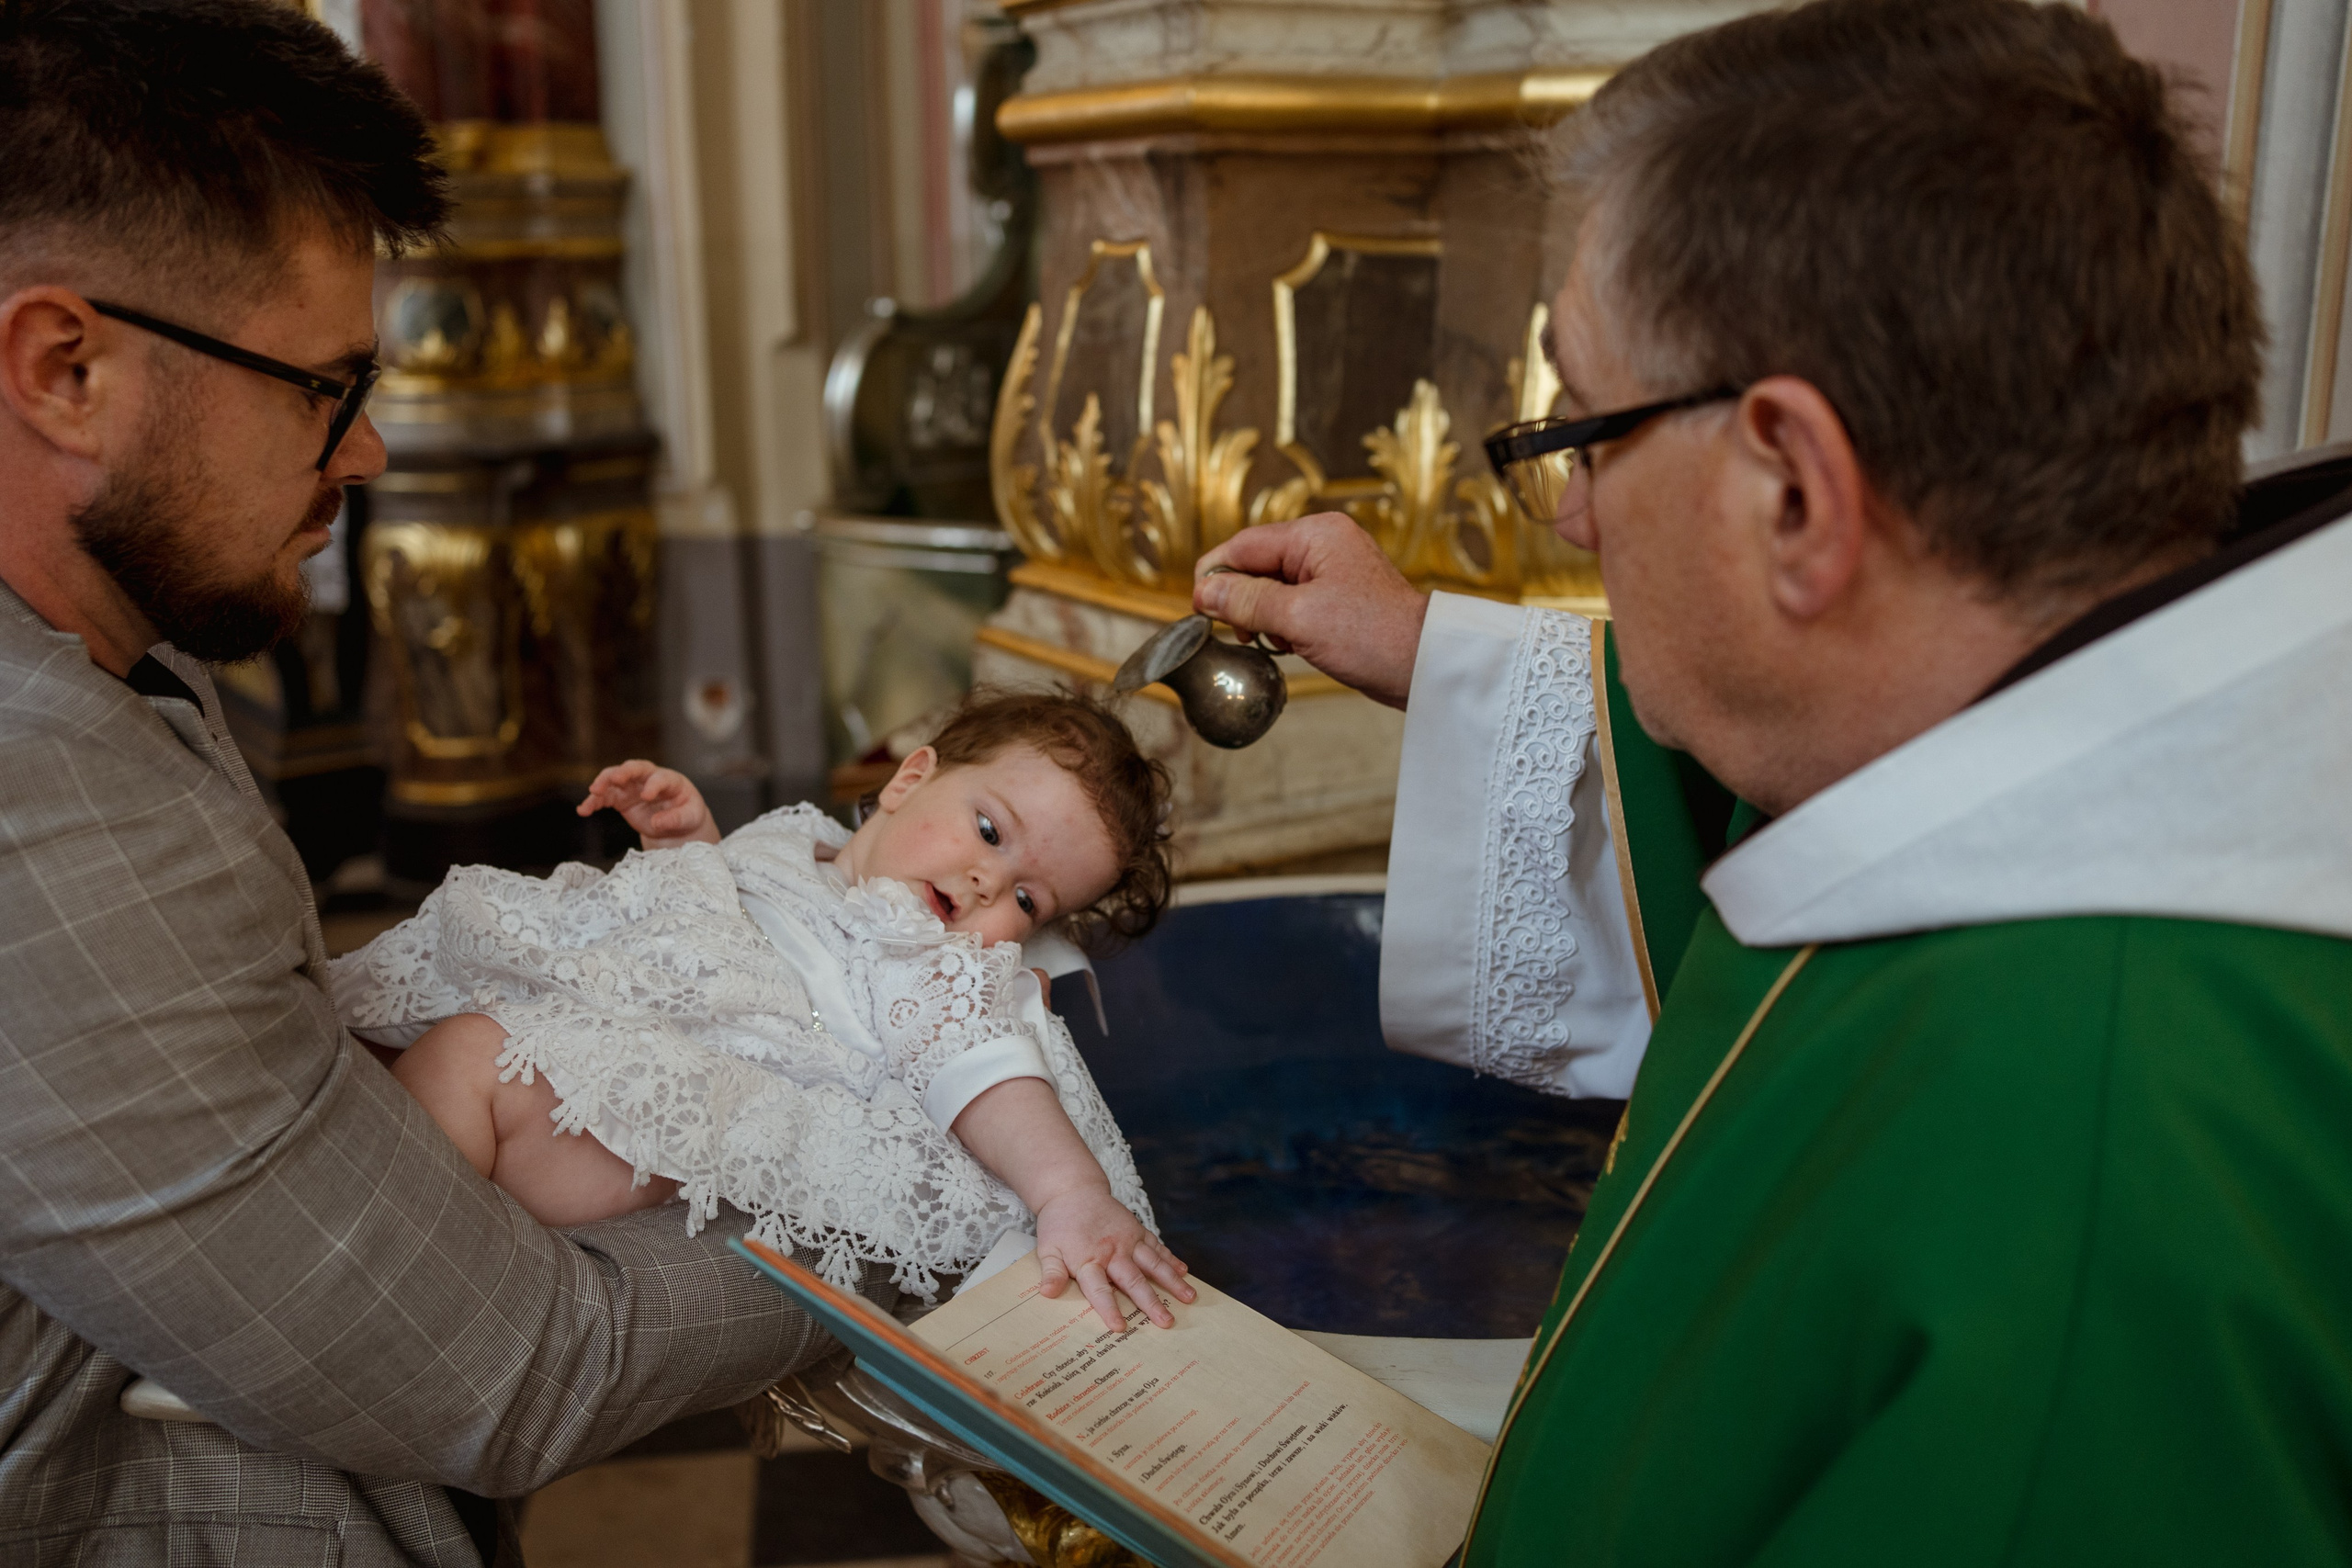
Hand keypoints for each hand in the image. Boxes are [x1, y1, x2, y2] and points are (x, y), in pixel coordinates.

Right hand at [578, 760, 722, 849]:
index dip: (653, 785)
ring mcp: (633, 787)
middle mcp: (649, 778)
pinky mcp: (621, 799)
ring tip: (593, 792)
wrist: (677, 823)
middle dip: (623, 772)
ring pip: (614, 779)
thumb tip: (657, 823)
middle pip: (633, 768)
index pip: (660, 778)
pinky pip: (605, 798)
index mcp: (671, 780)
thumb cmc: (687, 814)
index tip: (647, 796)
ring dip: (603, 783)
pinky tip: (583, 810)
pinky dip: (593, 802)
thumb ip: (675, 819)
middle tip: (614, 779)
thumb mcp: (689, 818)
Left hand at [1034, 1184, 1194, 1333]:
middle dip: (1151, 1302)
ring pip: (1153, 1264)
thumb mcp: (1047, 1249)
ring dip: (1172, 1282)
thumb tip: (1048, 1294)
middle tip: (1166, 1322)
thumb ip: (1052, 1273)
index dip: (1109, 1308)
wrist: (1073, 1190)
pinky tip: (1184, 1272)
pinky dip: (1171, 1259)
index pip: (1099, 1289)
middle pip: (1133, 1280)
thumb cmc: (1059, 1225)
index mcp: (1088, 1260)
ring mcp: (1128, 1239)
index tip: (1120, 1327)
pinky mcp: (1137, 1230)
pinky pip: (1157, 1247)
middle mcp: (1112, 1251)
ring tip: (1189, 1298)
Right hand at [1193, 514, 1430, 708]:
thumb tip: (1204, 591)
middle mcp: (1323, 545)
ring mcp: (1331, 572)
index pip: (1243, 544)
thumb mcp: (1299, 618)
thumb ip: (1246, 600)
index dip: (1214, 576)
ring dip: (1263, 617)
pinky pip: (1291, 605)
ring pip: (1271, 588)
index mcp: (1315, 534)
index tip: (1198, 610)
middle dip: (1243, 601)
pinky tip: (1292, 646)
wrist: (1425, 666)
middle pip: (1255, 564)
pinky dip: (1283, 626)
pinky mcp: (1337, 599)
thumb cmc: (1373, 637)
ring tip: (1278, 642)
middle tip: (1243, 633)